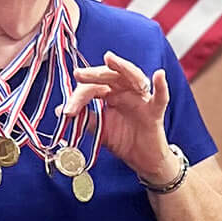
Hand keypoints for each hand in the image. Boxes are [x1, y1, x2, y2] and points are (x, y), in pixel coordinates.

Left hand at [63, 51, 173, 181]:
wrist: (143, 160)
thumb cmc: (124, 141)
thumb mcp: (100, 128)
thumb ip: (84, 118)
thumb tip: (60, 110)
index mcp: (113, 94)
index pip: (94, 87)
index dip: (79, 96)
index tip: (67, 109)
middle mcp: (127, 92)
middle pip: (112, 76)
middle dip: (95, 74)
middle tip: (79, 74)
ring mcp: (142, 100)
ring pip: (134, 78)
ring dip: (123, 68)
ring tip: (111, 59)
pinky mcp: (154, 112)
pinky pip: (160, 98)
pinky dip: (161, 86)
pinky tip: (158, 75)